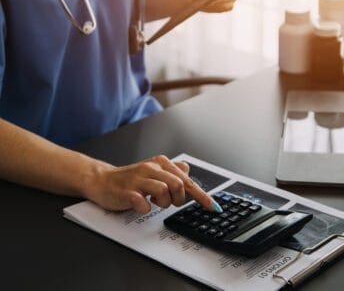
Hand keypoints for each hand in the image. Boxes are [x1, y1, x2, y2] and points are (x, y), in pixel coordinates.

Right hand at [85, 155, 216, 213]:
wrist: (103, 181)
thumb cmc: (131, 179)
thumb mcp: (154, 172)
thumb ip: (172, 172)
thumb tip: (187, 170)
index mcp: (160, 163)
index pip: (186, 179)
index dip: (201, 195)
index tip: (213, 207)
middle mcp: (151, 168)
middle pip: (178, 184)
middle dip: (178, 198)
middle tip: (169, 202)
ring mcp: (138, 179)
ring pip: (164, 191)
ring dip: (163, 203)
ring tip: (154, 202)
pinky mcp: (127, 191)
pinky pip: (143, 202)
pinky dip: (146, 208)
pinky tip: (142, 205)